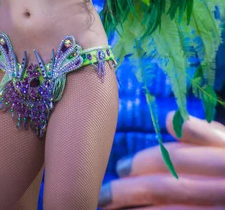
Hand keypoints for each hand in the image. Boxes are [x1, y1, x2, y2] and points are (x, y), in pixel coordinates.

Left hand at [98, 112, 224, 209]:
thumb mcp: (223, 145)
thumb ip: (201, 133)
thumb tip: (168, 119)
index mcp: (222, 159)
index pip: (177, 158)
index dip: (143, 162)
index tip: (120, 167)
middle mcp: (221, 187)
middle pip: (167, 188)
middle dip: (131, 190)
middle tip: (106, 193)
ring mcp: (214, 209)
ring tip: (111, 208)